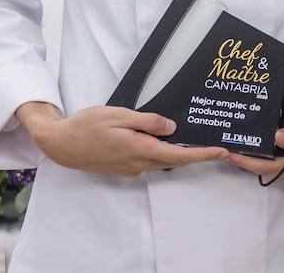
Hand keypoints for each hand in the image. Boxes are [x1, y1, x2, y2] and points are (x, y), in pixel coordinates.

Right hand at [18, 103, 226, 177]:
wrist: (61, 144)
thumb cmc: (87, 125)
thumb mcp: (119, 115)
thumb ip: (146, 121)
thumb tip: (171, 128)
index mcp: (139, 150)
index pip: (179, 155)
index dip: (202, 154)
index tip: (222, 152)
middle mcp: (138, 163)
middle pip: (173, 160)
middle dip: (195, 154)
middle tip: (214, 144)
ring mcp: (130, 168)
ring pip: (160, 160)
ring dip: (177, 153)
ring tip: (192, 139)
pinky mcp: (123, 167)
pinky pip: (147, 160)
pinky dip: (159, 152)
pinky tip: (160, 140)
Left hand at [223, 101, 283, 182]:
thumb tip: (274, 138)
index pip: (267, 166)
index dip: (244, 161)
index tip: (226, 153)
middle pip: (266, 167)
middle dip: (245, 158)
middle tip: (224, 144)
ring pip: (273, 164)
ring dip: (255, 155)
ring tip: (236, 141)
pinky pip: (282, 160)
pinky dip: (267, 153)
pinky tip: (257, 141)